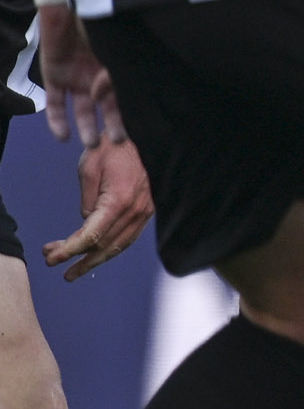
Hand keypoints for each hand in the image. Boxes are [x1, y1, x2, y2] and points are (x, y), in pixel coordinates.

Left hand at [37, 3, 122, 147]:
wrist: (67, 6)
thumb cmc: (100, 23)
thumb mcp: (114, 49)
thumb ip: (112, 74)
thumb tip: (101, 96)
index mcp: (118, 69)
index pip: (127, 96)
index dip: (132, 112)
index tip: (140, 128)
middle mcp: (98, 77)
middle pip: (108, 108)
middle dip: (113, 125)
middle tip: (118, 140)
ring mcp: (76, 79)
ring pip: (83, 110)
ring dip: (87, 128)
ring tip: (91, 143)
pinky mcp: (54, 78)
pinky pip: (56, 104)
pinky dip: (57, 121)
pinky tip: (63, 137)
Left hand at [45, 134, 151, 279]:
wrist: (141, 137)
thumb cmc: (111, 149)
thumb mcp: (88, 170)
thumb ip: (86, 202)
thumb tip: (86, 223)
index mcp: (118, 201)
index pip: (91, 236)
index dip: (69, 250)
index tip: (52, 258)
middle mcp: (134, 211)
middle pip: (104, 245)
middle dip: (79, 259)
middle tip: (59, 269)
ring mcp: (144, 212)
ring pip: (118, 245)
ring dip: (96, 259)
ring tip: (76, 270)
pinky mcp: (147, 210)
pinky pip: (129, 237)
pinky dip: (112, 248)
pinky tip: (98, 254)